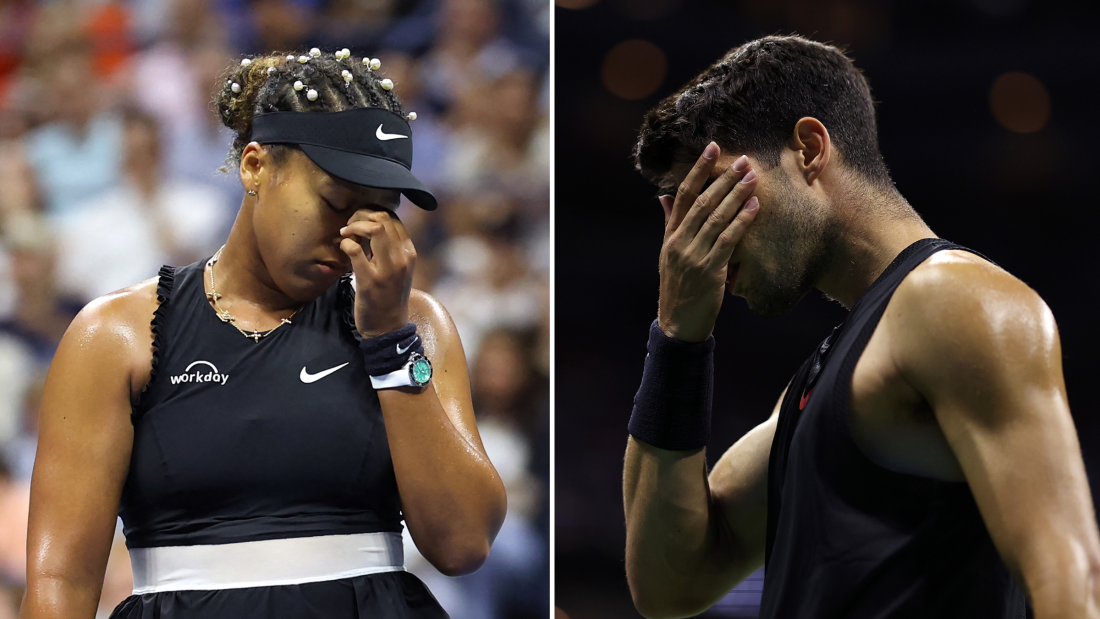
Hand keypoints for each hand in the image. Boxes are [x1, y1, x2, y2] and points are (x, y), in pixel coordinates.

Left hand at [339, 209, 415, 338]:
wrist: (388, 328)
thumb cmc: (389, 296)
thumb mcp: (398, 269)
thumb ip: (390, 248)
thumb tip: (371, 224)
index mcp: (409, 252)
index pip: (393, 217)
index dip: (371, 213)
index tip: (359, 222)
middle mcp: (402, 258)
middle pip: (383, 217)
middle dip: (360, 215)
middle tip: (349, 226)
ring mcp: (387, 270)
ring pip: (374, 228)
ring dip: (354, 225)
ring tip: (345, 234)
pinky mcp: (370, 281)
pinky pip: (355, 251)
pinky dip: (346, 243)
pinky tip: (344, 248)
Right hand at [657, 142, 759, 341]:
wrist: (678, 324)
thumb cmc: (678, 287)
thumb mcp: (668, 254)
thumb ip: (669, 223)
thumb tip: (664, 196)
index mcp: (670, 236)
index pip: (683, 195)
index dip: (698, 170)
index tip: (712, 148)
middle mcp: (679, 242)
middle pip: (702, 202)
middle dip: (723, 178)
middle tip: (743, 160)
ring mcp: (693, 256)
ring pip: (716, 218)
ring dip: (736, 195)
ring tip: (752, 178)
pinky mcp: (709, 271)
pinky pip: (728, 241)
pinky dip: (741, 222)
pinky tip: (754, 207)